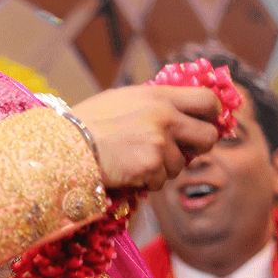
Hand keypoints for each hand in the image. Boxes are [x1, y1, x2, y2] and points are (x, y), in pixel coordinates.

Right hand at [71, 85, 220, 190]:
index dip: (211, 115)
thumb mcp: (122, 99)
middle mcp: (165, 117)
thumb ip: (153, 103)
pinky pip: (161, 181)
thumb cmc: (86, 123)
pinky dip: (147, 181)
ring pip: (180, 164)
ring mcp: (160, 143)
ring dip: (163, 168)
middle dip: (198, 147)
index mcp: (159, 96)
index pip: (207, 100)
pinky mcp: (151, 166)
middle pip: (208, 136)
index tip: (204, 123)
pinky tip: (127, 172)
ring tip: (135, 161)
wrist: (66, 145)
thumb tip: (178, 110)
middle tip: (182, 151)